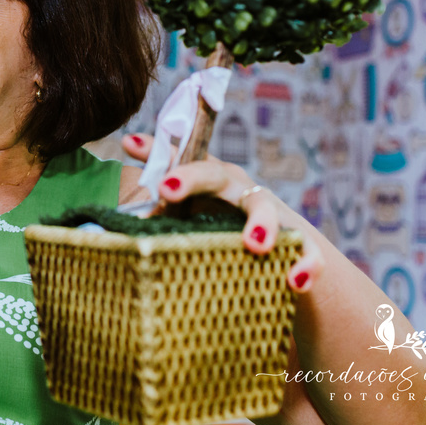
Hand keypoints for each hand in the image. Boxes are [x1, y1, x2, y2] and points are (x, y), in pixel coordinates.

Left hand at [121, 133, 323, 293]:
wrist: (283, 259)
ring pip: (265, 210)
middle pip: (215, 175)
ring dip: (260, 224)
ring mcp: (271, 213)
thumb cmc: (222, 230)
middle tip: (167, 189)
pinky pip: (307, 253)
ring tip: (253, 246)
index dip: (154, 149)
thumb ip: (162, 211)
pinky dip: (305, 265)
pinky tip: (296, 281)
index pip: (177, 158)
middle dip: (190, 178)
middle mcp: (237, 188)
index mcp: (208, 179)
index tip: (128, 143)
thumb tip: (118, 198)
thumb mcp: (191, 219)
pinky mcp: (300, 245)